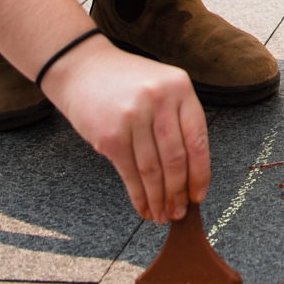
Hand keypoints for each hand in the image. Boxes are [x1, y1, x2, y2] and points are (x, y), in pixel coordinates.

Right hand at [40, 37, 210, 222]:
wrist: (83, 68)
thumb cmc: (127, 82)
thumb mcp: (162, 86)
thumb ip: (178, 119)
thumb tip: (191, 173)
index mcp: (180, 87)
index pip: (198, 139)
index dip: (200, 173)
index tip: (199, 195)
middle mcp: (160, 100)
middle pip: (176, 159)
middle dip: (179, 192)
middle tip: (179, 212)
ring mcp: (134, 117)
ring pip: (153, 170)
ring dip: (159, 199)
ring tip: (162, 215)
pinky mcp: (111, 135)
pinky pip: (130, 173)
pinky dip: (138, 196)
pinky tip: (143, 207)